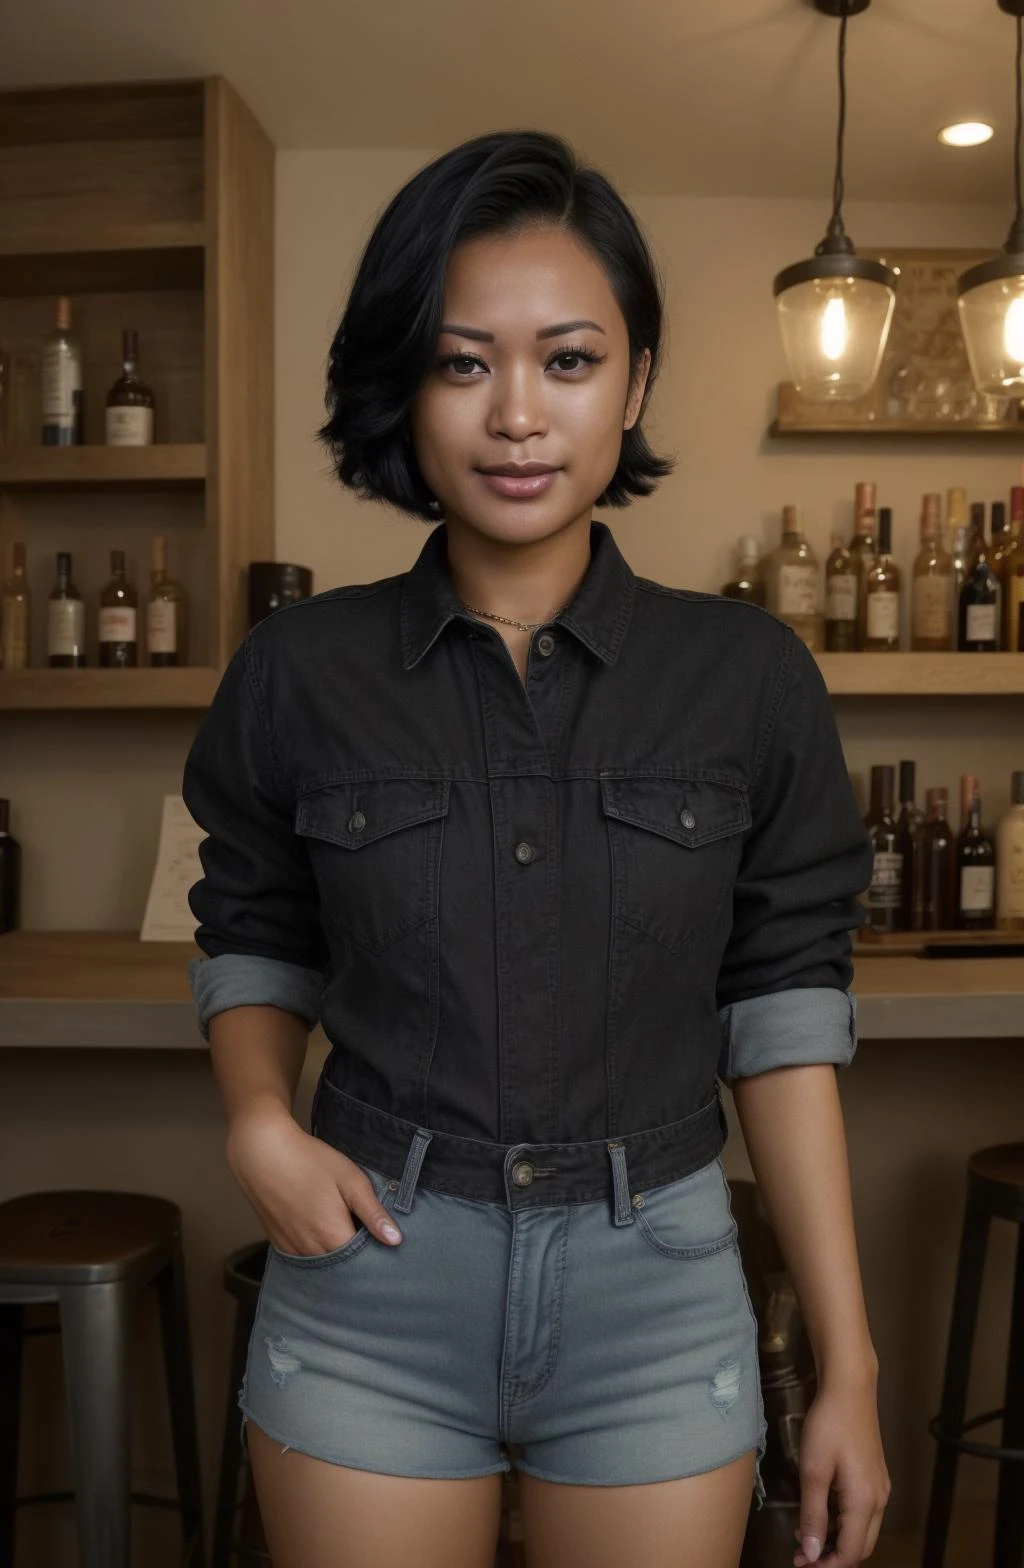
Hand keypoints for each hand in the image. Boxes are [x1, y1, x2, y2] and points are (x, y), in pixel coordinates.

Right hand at [226, 1099, 402, 1254]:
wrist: (262, 1153)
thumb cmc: (309, 1161)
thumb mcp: (350, 1180)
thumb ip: (373, 1213)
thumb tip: (395, 1240)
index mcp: (333, 1236)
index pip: (363, 1261)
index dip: (375, 1251)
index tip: (380, 1236)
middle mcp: (311, 1251)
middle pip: (343, 1266)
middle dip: (356, 1256)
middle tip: (362, 1229)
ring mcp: (292, 1249)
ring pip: (323, 1264)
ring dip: (335, 1253)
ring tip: (341, 1226)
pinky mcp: (279, 1244)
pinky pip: (304, 1257)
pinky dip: (316, 1250)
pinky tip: (319, 1228)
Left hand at [793, 1375, 889, 1565]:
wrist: (850, 1388)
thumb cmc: (829, 1425)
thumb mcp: (813, 1470)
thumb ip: (813, 1514)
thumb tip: (812, 1553)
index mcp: (865, 1502)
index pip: (850, 1553)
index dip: (826, 1566)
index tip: (801, 1564)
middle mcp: (879, 1500)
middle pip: (860, 1547)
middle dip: (832, 1557)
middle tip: (801, 1555)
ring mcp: (880, 1488)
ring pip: (862, 1531)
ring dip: (837, 1540)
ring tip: (805, 1534)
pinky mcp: (875, 1476)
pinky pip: (863, 1513)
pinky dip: (843, 1522)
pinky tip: (821, 1512)